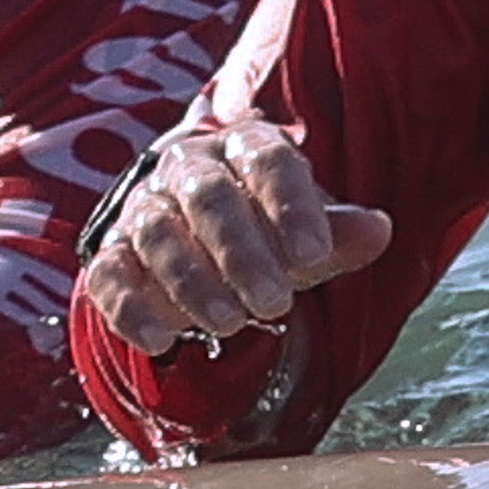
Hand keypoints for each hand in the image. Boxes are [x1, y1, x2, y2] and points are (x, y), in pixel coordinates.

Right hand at [80, 121, 394, 355]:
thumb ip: (337, 233)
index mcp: (243, 147)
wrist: (192, 232)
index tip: (315, 255)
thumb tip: (379, 230)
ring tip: (228, 325)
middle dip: (241, 252)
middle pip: (209, 198)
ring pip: (158, 235)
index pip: (268, 162)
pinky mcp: (111, 253)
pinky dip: (129, 309)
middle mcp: (188, 169)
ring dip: (192, 282)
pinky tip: (160, 341)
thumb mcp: (305, 230)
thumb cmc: (263, 227)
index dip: (290, 206)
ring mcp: (144, 209)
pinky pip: (109, 275)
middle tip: (274, 304)